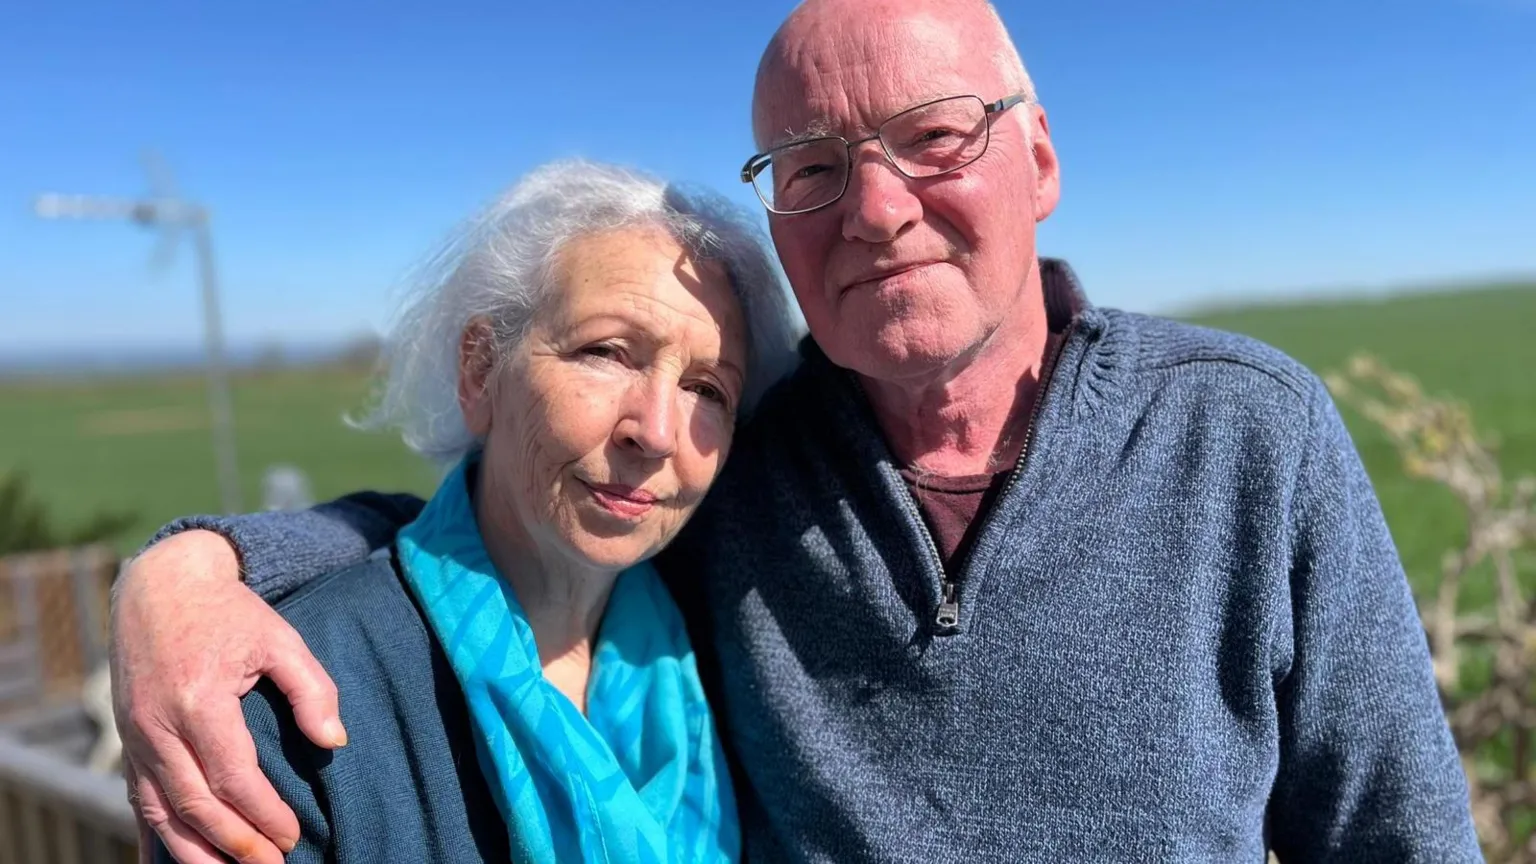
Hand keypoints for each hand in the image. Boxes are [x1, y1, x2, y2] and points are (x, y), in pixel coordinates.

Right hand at [111, 530, 346, 862]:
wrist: (162, 586)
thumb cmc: (230, 613)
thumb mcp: (280, 638)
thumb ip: (313, 688)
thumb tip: (334, 742)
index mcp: (198, 701)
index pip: (232, 778)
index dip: (264, 814)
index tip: (291, 837)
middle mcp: (157, 726)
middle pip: (196, 805)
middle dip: (235, 845)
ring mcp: (136, 738)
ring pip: (160, 813)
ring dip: (194, 852)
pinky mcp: (128, 742)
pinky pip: (138, 802)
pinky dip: (156, 838)